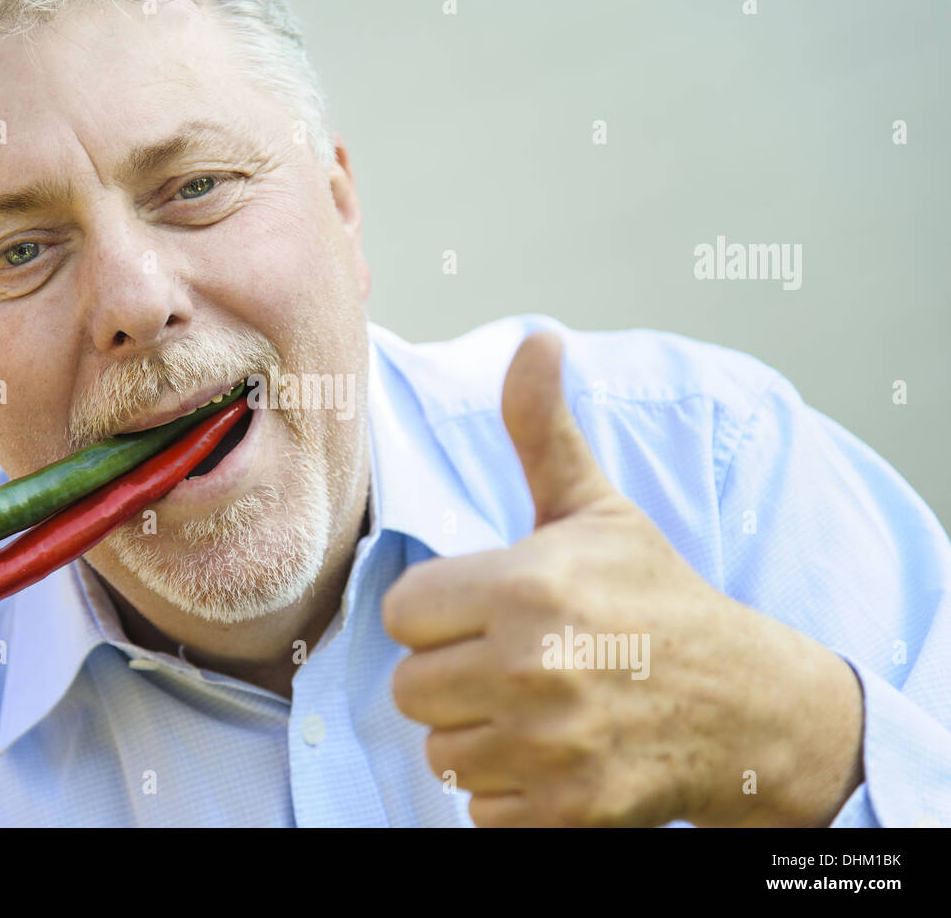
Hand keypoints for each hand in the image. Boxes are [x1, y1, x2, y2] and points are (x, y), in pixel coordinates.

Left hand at [382, 331, 863, 826]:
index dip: (438, 614)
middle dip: (451, 676)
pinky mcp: (567, 809)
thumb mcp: (596, 509)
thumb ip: (541, 431)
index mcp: (525, 585)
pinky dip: (507, 791)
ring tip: (532, 707)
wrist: (744, 703)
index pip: (402, 615)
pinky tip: (550, 754)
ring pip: (441, 751)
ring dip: (476, 735)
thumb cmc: (655, 597)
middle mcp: (532, 667)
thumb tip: (535, 339)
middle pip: (411, 688)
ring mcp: (550, 746)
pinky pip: (479, 808)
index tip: (484, 610)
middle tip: (509, 661)